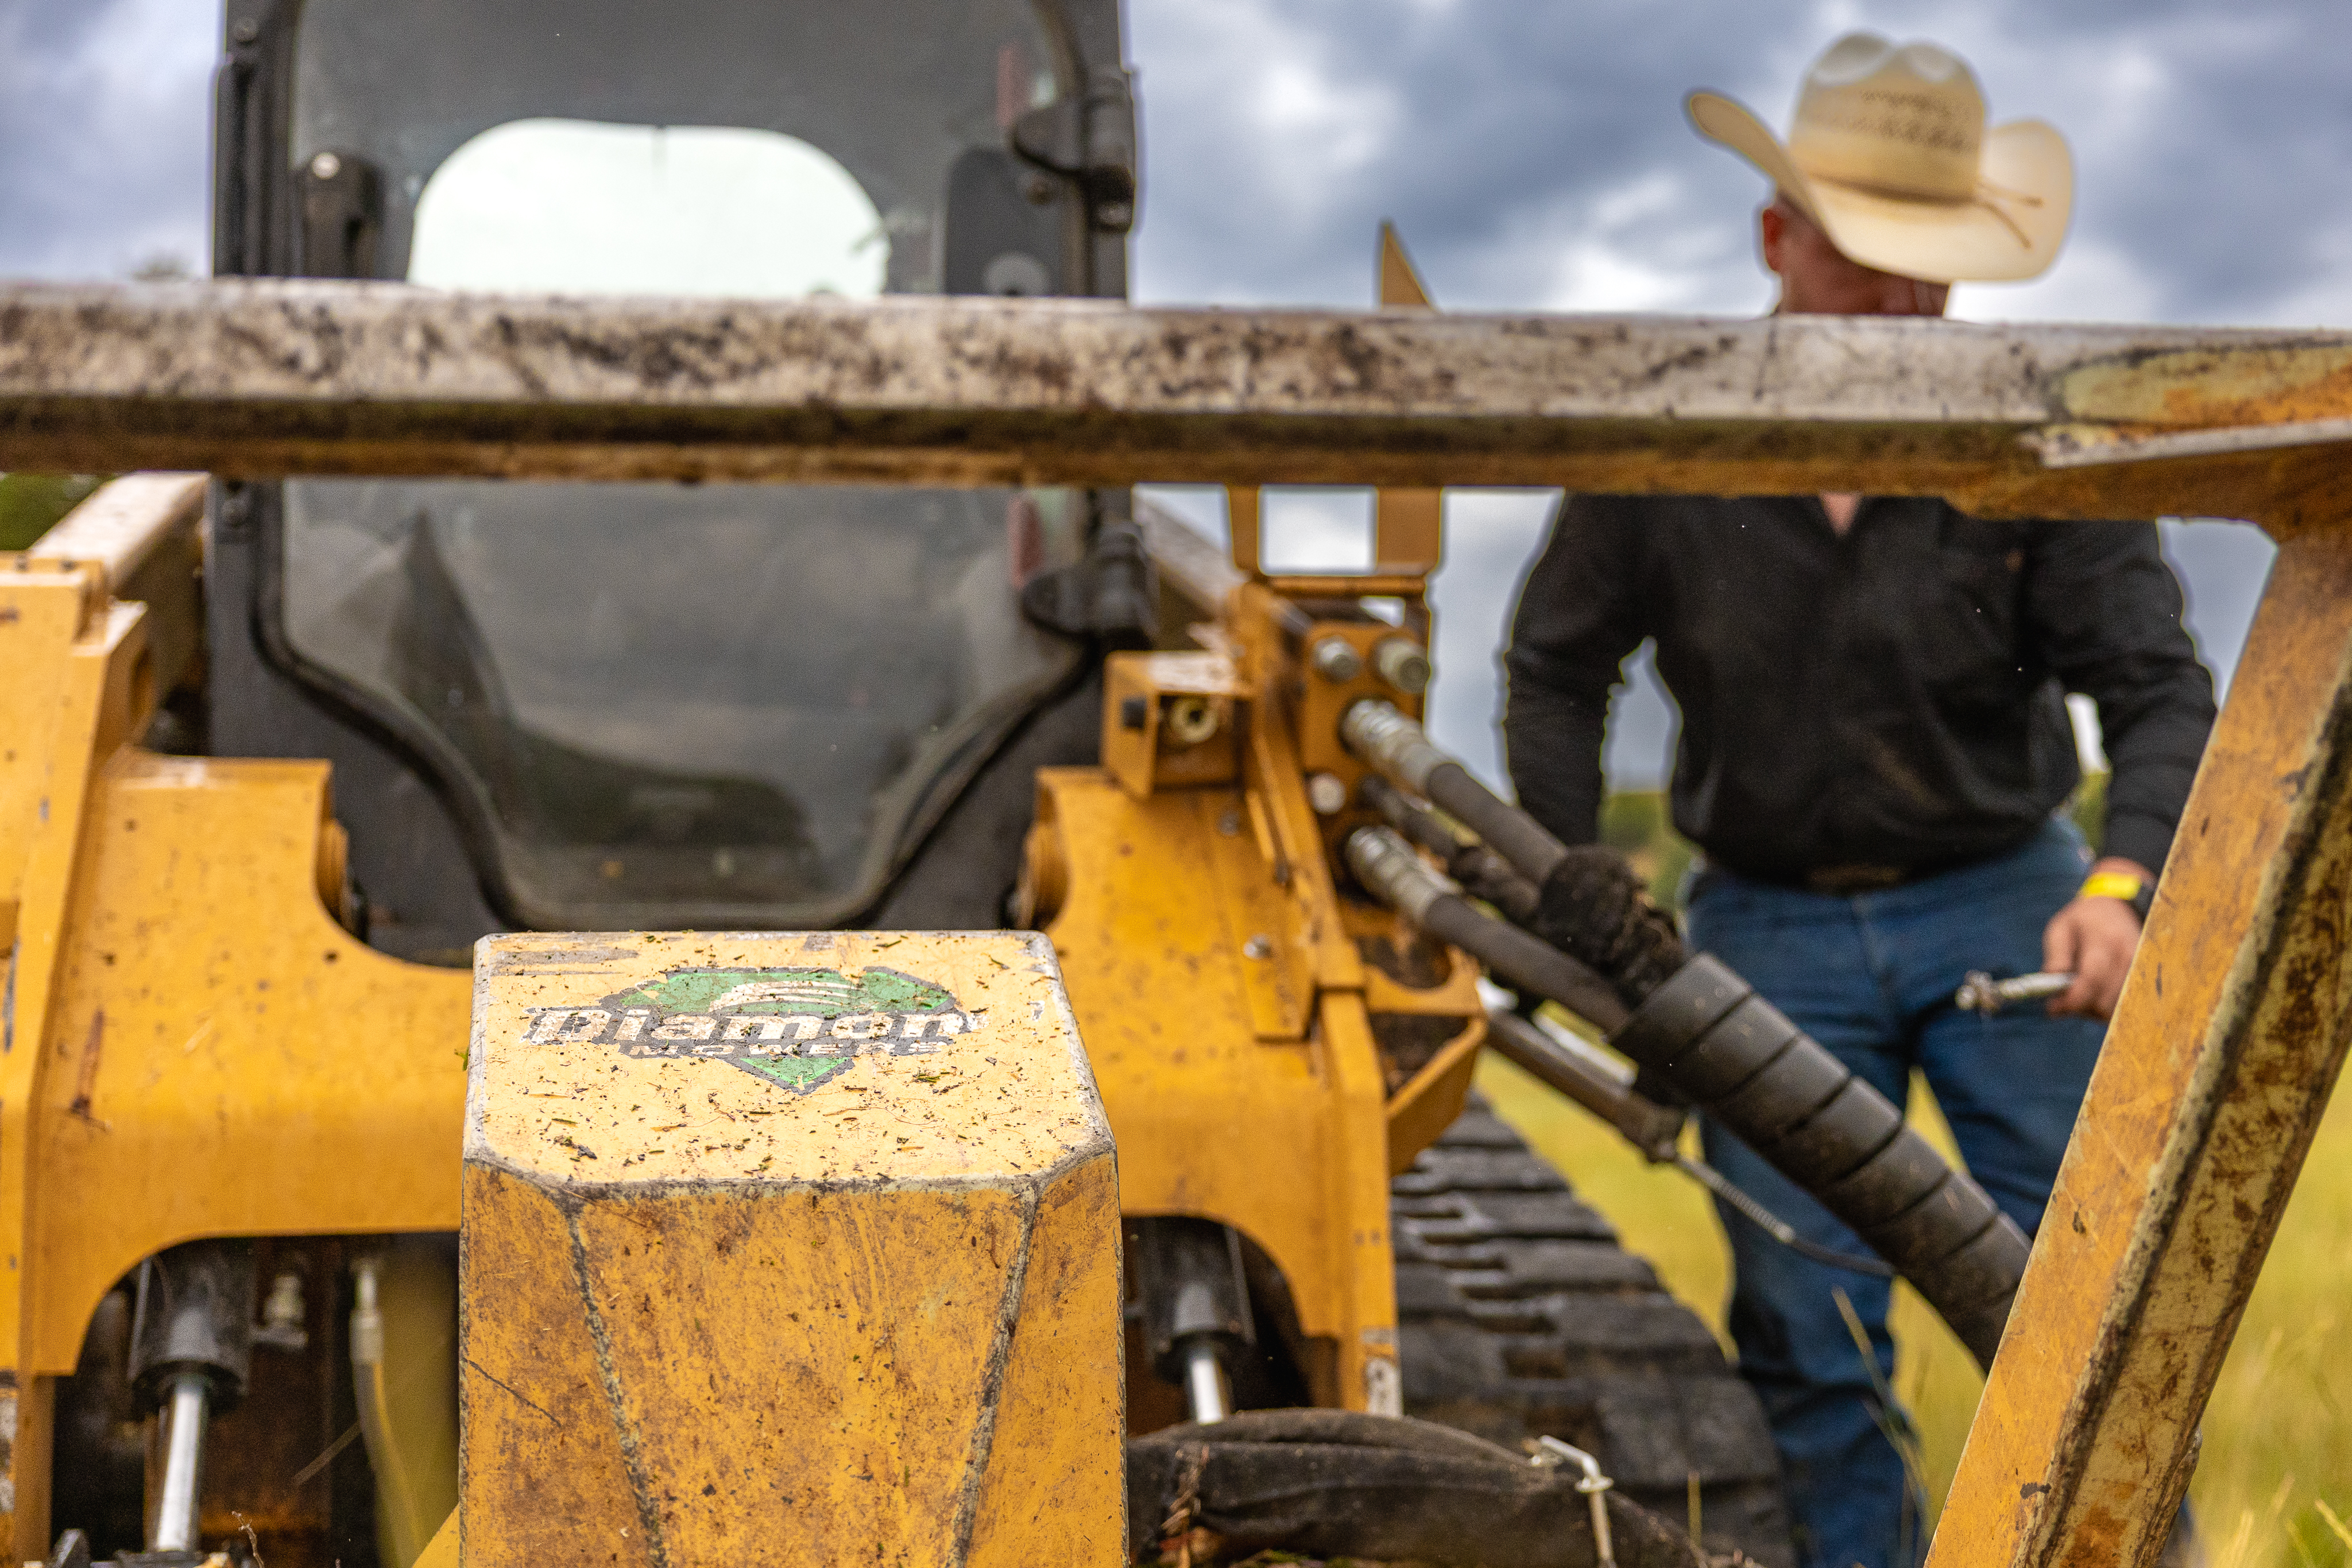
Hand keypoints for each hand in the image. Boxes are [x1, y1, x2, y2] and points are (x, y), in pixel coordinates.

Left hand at [2042, 857, 2151, 1020]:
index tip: (2052, 1008)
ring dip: (2093, 1010)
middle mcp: (2129, 957)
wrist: (2117, 909)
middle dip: (2079, 1006)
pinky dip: (2106, 1008)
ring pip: (2115, 1009)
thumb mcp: (2060, 930)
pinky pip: (2125, 1008)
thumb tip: (2054, 997)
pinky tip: (2096, 994)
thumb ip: (2056, 960)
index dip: (2071, 1000)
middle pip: (2104, 1001)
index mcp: (2106, 940)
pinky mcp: (2145, 981)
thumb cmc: (2082, 920)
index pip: (2092, 979)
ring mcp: (2141, 971)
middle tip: (2063, 998)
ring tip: (2080, 992)